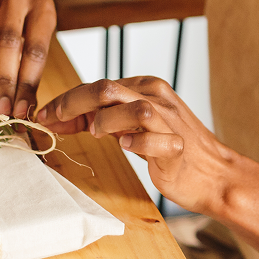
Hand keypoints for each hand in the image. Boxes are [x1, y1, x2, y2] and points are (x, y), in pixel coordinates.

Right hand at [0, 0, 56, 118]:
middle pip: (11, 38)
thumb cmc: (11, 30)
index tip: (21, 113)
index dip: (28, 84)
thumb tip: (28, 116)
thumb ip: (25, 75)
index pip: (36, 52)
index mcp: (44, 11)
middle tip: (2, 108)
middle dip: (6, 78)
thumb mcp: (22, 50)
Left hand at [36, 76, 233, 214]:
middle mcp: (157, 97)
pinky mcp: (178, 147)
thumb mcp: (132, 126)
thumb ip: (103, 116)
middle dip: (72, 103)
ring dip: (106, 121)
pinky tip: (127, 147)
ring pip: (132, 108)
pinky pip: (156, 140)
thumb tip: (62, 116)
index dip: (66, 100)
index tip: (44, 115)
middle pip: (107, 88)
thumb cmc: (169, 149)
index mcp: (145, 86)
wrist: (214, 173)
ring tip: (95, 134)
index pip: (98, 84)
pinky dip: (137, 143)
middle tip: (53, 121)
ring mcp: (170, 120)